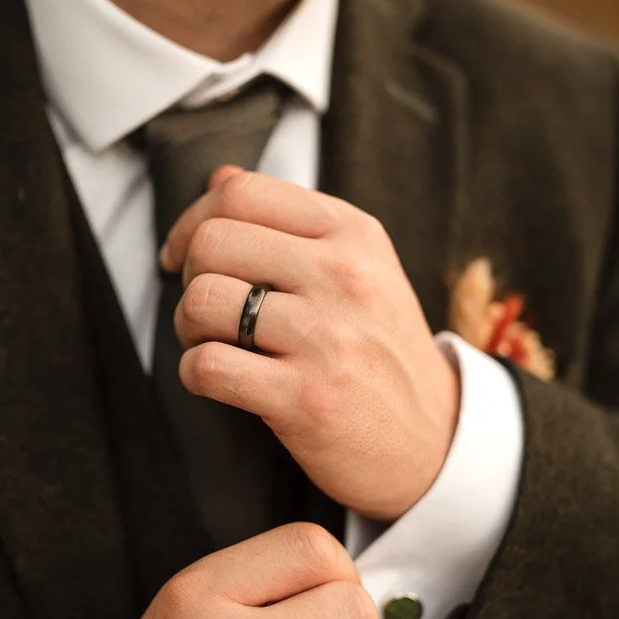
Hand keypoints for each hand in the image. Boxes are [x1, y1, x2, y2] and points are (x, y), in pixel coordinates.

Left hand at [160, 166, 460, 521]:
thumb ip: (290, 222)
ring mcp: (327, 337)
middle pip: (212, 243)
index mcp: (354, 233)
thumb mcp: (360, 269)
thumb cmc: (380, 351)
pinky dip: (194, 372)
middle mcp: (344, 276)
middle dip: (190, 277)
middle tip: (209, 310)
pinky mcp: (306, 398)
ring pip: (201, 301)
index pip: (242, 192)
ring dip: (188, 328)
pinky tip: (219, 379)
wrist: (434, 441)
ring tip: (217, 344)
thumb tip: (218, 178)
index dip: (194, 221)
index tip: (185, 256)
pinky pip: (207, 366)